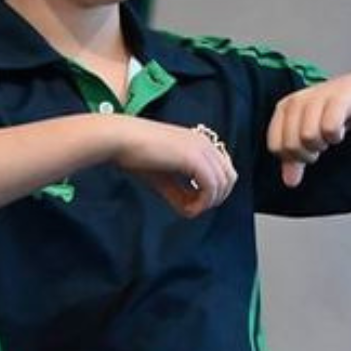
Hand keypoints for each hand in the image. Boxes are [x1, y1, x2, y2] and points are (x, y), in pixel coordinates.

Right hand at [112, 118, 237, 216]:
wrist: (120, 139)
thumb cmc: (136, 155)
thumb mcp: (164, 178)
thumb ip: (181, 194)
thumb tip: (192, 211)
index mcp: (200, 143)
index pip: (225, 171)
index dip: (214, 191)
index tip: (194, 202)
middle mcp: (205, 143)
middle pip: (229, 178)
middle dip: (215, 198)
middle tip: (193, 208)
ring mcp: (201, 149)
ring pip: (223, 184)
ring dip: (208, 202)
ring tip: (187, 209)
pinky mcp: (194, 158)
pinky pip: (211, 187)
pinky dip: (203, 203)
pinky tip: (187, 208)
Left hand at [267, 72, 350, 187]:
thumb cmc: (331, 115)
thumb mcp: (309, 138)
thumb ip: (296, 160)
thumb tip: (290, 183)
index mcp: (284, 108)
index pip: (275, 147)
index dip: (291, 158)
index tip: (306, 151)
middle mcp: (297, 101)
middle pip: (291, 146)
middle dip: (308, 154)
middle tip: (321, 144)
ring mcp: (316, 97)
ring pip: (308, 137)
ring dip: (323, 144)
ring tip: (330, 135)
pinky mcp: (338, 99)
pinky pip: (329, 128)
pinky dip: (336, 136)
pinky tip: (341, 129)